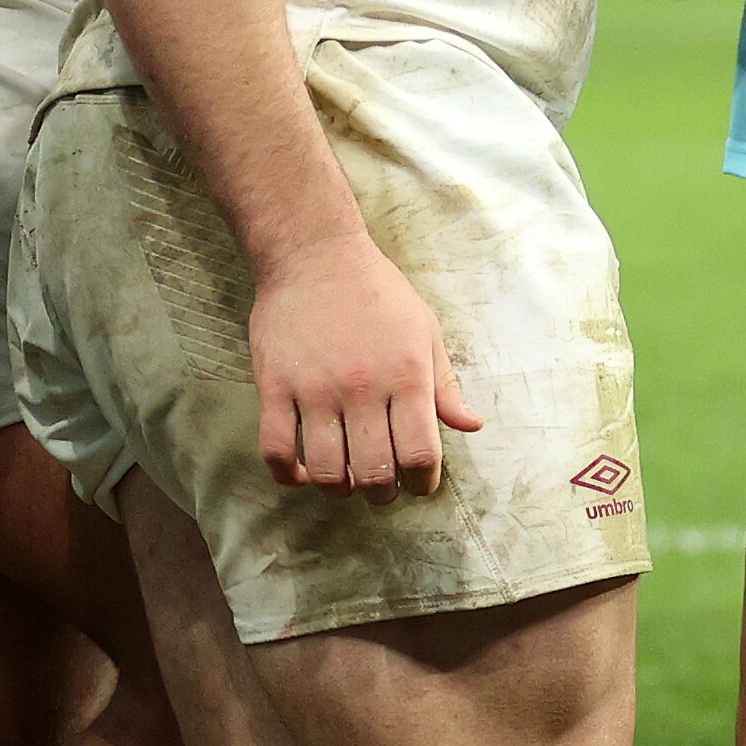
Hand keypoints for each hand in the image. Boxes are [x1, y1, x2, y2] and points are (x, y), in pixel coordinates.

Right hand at [248, 231, 483, 502]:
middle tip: (381, 486)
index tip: (418, 482)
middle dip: (383, 493)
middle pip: (374, 474)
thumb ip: (445, 383)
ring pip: (326, 471)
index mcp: (406, 376)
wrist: (313, 252)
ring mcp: (315, 390)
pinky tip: (302, 472)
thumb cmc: (377, 290)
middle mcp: (362, 388)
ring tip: (346, 480)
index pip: (419, 455)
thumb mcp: (424, 328)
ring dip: (340, 489)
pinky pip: (276, 450)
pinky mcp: (274, 386)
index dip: (423, 482)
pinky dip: (288, 475)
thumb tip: (471, 425)